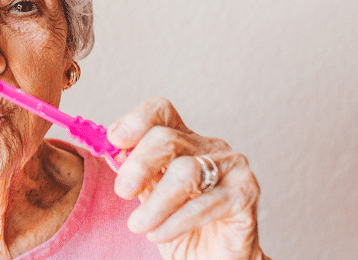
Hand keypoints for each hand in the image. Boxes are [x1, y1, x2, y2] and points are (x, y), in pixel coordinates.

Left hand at [108, 98, 268, 259]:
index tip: (115, 140)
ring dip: (156, 202)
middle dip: (139, 165)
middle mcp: (211, 148)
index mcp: (185, 141)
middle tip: (123, 191)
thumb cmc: (182, 227)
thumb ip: (137, 174)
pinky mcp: (245, 195)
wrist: (215, 259)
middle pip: (168, 139)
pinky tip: (159, 233)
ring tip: (138, 225)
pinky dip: (177, 221)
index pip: (161, 112)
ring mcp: (232, 169)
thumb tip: (111, 154)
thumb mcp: (151, 196)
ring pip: (186, 171)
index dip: (136, 121)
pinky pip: (207, 204)